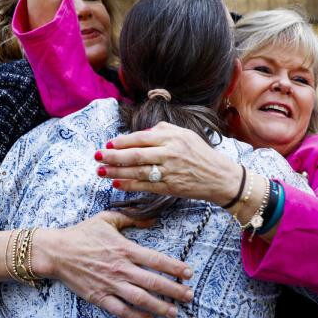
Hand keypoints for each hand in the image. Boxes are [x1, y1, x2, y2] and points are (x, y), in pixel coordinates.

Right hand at [32, 211, 194, 317]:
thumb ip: (131, 218)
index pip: (156, 260)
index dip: (175, 267)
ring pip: (140, 299)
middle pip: (154, 282)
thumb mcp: (107, 219)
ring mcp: (110, 284)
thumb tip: (152, 220)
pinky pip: (122, 310)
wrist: (56, 252)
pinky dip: (136, 317)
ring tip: (174, 313)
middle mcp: (121, 268)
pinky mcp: (99, 297)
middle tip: (189, 296)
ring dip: (160, 307)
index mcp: (125, 249)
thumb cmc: (82, 233)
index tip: (188, 273)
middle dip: (174, 291)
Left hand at [97, 122, 242, 205]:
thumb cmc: (201, 154)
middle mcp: (170, 153)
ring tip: (101, 172)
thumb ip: (163, 130)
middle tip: (97, 157)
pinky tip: (116, 184)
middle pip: (135, 154)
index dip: (122, 141)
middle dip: (113, 156)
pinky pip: (145, 186)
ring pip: (137, 171)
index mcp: (172, 137)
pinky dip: (129, 185)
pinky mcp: (170, 187)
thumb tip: (141, 133)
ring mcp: (169, 171)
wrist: (220, 177)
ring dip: (117, 172)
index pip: (141, 138)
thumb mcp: (185, 134)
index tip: (108, 144)